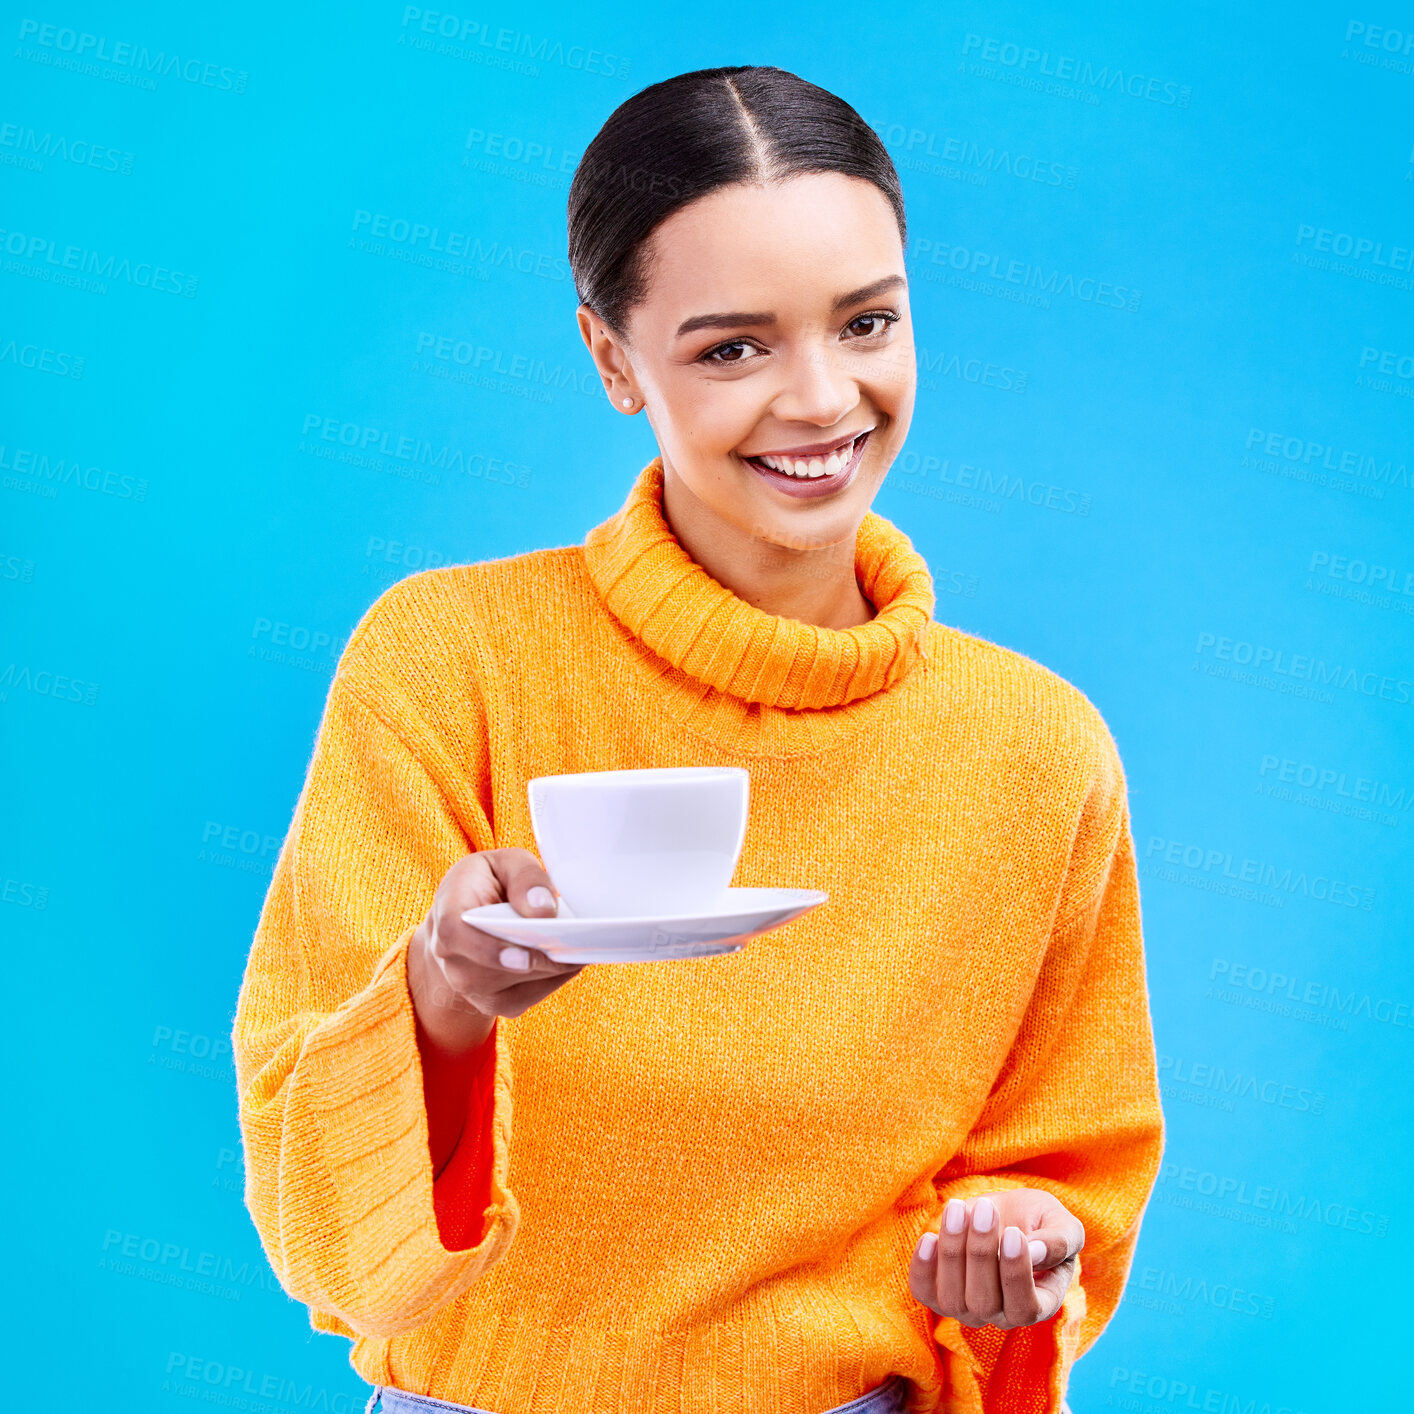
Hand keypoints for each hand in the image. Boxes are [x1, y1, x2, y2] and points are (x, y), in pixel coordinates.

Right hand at [407, 847, 586, 1056]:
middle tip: (574, 941)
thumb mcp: (505, 863)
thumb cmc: (488, 884)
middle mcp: (451, 958)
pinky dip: (555, 977)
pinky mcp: (494, 1003)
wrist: (465, 920)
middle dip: (539, 957)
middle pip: (493, 969)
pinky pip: (532, 996)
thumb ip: (525, 877)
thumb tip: (544, 909)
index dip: (488, 948)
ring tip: (577, 943)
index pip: (454, 934)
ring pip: (518, 986)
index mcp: (447, 913)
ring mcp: (470, 986)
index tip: (525, 955)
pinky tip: (568, 956)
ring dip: (552, 966)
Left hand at [908, 1187, 1083, 1330]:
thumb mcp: (1062, 1224)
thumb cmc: (1040, 1222)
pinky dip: (922, 1268)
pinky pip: (924, 1292)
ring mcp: (968, 1308)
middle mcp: (1002, 1315)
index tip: (1013, 1232)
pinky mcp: (938, 1293)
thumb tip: (1033, 1252)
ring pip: (952, 1298)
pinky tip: (929, 1238)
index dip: (1016, 1273)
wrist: (1005, 1213)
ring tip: (958, 1209)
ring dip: (952, 1251)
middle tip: (985, 1208)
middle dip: (981, 1252)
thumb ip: (1058, 1241)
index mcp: (1040, 1304)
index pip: (1025, 1307)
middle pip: (984, 1302)